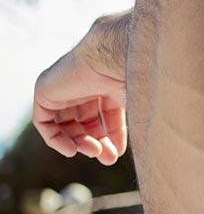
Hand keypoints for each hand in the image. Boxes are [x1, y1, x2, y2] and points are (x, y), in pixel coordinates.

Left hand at [33, 28, 127, 165]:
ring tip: (94, 152)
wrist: (114, 54)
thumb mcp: (139, 101)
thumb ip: (139, 121)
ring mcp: (65, 86)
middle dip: (97, 142)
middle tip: (107, 158)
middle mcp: (86, 83)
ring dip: (80, 143)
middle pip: (86, 122)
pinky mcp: (45, 90)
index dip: (113, 136)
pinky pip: (44, 122)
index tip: (118, 153)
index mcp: (109, 81)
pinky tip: (72, 150)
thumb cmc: (134, 73)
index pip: (107, 114)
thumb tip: (149, 144)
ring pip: (67, 124)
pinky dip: (56, 139)